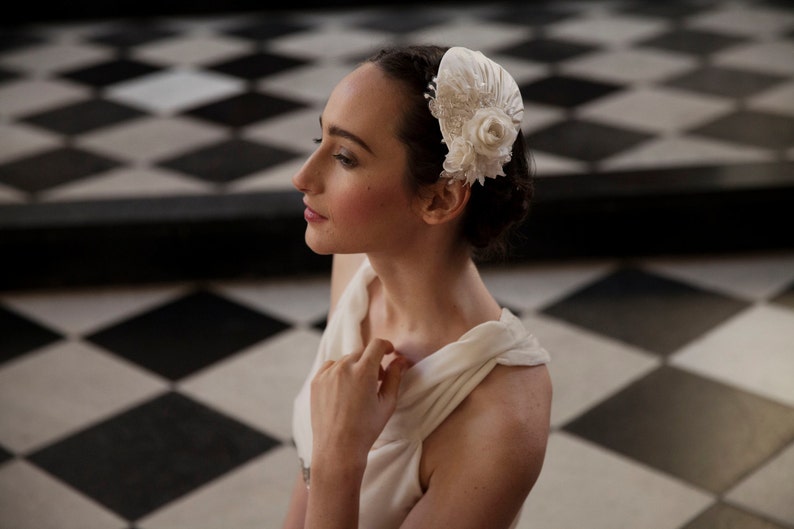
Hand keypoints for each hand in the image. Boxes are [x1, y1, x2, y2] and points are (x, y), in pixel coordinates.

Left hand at [310, 338, 407, 462]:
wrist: (338, 449)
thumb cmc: (366, 429)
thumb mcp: (387, 403)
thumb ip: (394, 377)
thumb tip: (400, 361)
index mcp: (363, 371)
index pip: (376, 345)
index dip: (386, 346)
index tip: (390, 352)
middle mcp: (343, 368)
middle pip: (361, 353)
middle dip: (372, 361)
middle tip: (377, 380)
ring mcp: (327, 374)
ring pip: (345, 360)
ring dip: (355, 367)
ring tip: (359, 388)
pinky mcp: (316, 382)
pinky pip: (330, 367)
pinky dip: (339, 372)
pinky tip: (344, 390)